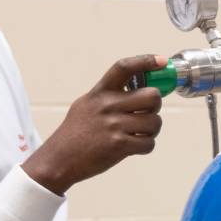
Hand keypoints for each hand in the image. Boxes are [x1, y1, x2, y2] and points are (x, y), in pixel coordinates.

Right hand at [22, 56, 164, 193]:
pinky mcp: (119, 145)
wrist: (58, 159)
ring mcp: (114, 125)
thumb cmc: (75, 133)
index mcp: (100, 93)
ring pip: (155, 122)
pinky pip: (149, 143)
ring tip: (138, 134)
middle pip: (152, 96)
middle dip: (155, 106)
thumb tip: (139, 91)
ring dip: (152, 130)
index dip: (145, 61)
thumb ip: (108, 97)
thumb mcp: (86, 105)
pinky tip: (133, 147)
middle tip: (147, 114)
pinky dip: (145, 146)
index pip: (124, 68)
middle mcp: (107, 105)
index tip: (162, 61)